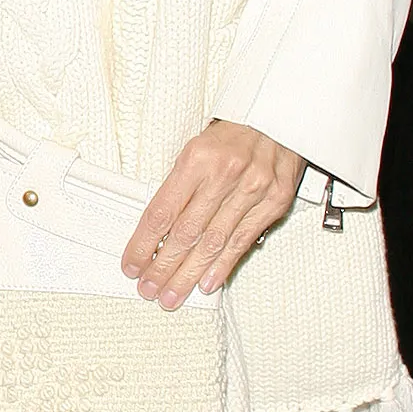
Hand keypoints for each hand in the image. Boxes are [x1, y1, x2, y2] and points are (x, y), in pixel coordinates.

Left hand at [121, 120, 301, 309]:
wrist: (279, 117)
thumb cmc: (232, 136)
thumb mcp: (195, 150)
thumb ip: (178, 188)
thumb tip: (155, 232)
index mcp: (197, 159)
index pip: (162, 212)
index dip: (144, 244)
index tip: (132, 264)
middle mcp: (225, 175)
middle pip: (185, 233)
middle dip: (163, 267)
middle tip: (148, 288)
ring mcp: (252, 189)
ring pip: (213, 242)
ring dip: (189, 274)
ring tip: (172, 294)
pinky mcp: (273, 202)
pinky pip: (242, 241)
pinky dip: (223, 265)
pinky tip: (207, 283)